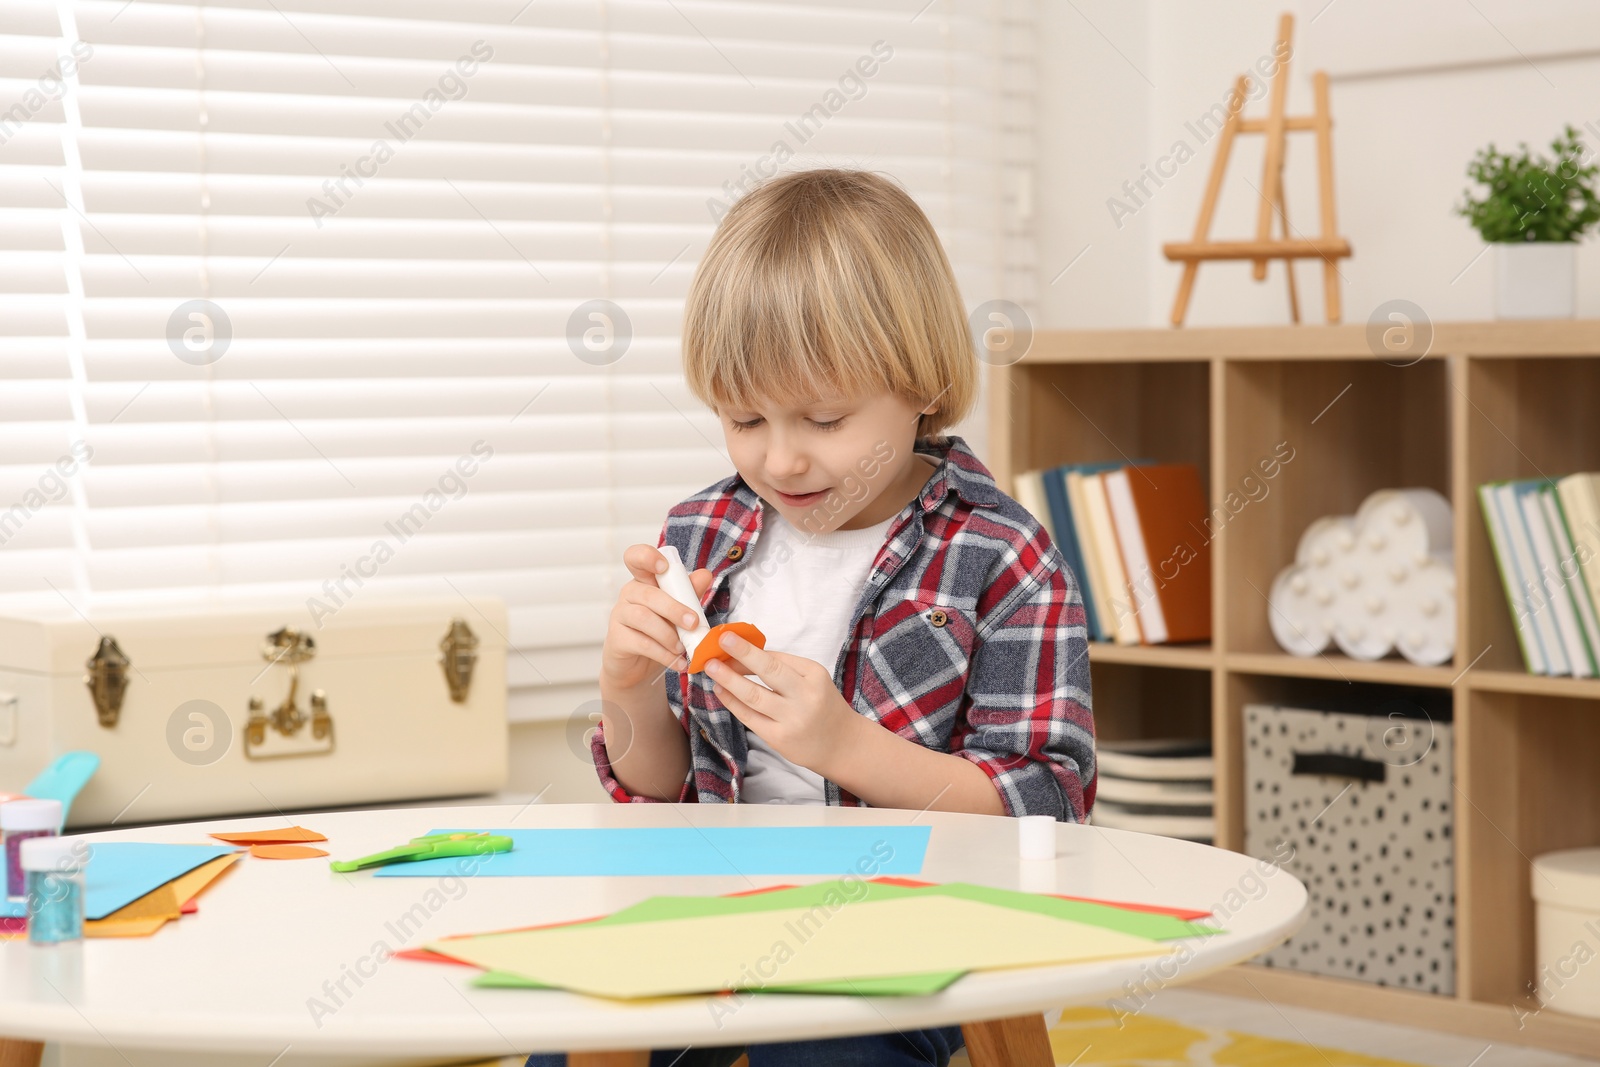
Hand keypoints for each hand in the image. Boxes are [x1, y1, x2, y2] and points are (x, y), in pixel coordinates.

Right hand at [601, 544, 714, 690]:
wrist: (638, 668)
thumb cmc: (660, 633)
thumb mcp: (677, 612)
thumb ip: (689, 593)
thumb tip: (705, 574)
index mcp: (644, 581)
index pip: (636, 558)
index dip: (647, 557)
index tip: (663, 567)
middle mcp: (629, 595)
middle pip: (648, 594)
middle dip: (674, 609)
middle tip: (694, 623)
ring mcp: (619, 616)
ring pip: (643, 618)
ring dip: (668, 634)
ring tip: (683, 648)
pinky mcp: (616, 639)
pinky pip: (641, 643)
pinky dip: (663, 654)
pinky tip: (677, 662)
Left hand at [704, 630, 861, 774]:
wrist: (840, 744)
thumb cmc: (822, 705)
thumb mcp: (813, 680)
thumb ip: (784, 668)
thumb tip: (744, 656)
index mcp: (814, 675)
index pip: (777, 658)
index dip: (750, 649)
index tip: (728, 638)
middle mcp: (805, 696)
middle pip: (769, 671)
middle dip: (742, 654)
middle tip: (720, 642)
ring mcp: (792, 719)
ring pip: (754, 696)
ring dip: (729, 680)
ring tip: (711, 667)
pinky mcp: (779, 738)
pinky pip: (750, 717)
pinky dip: (732, 703)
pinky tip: (720, 691)